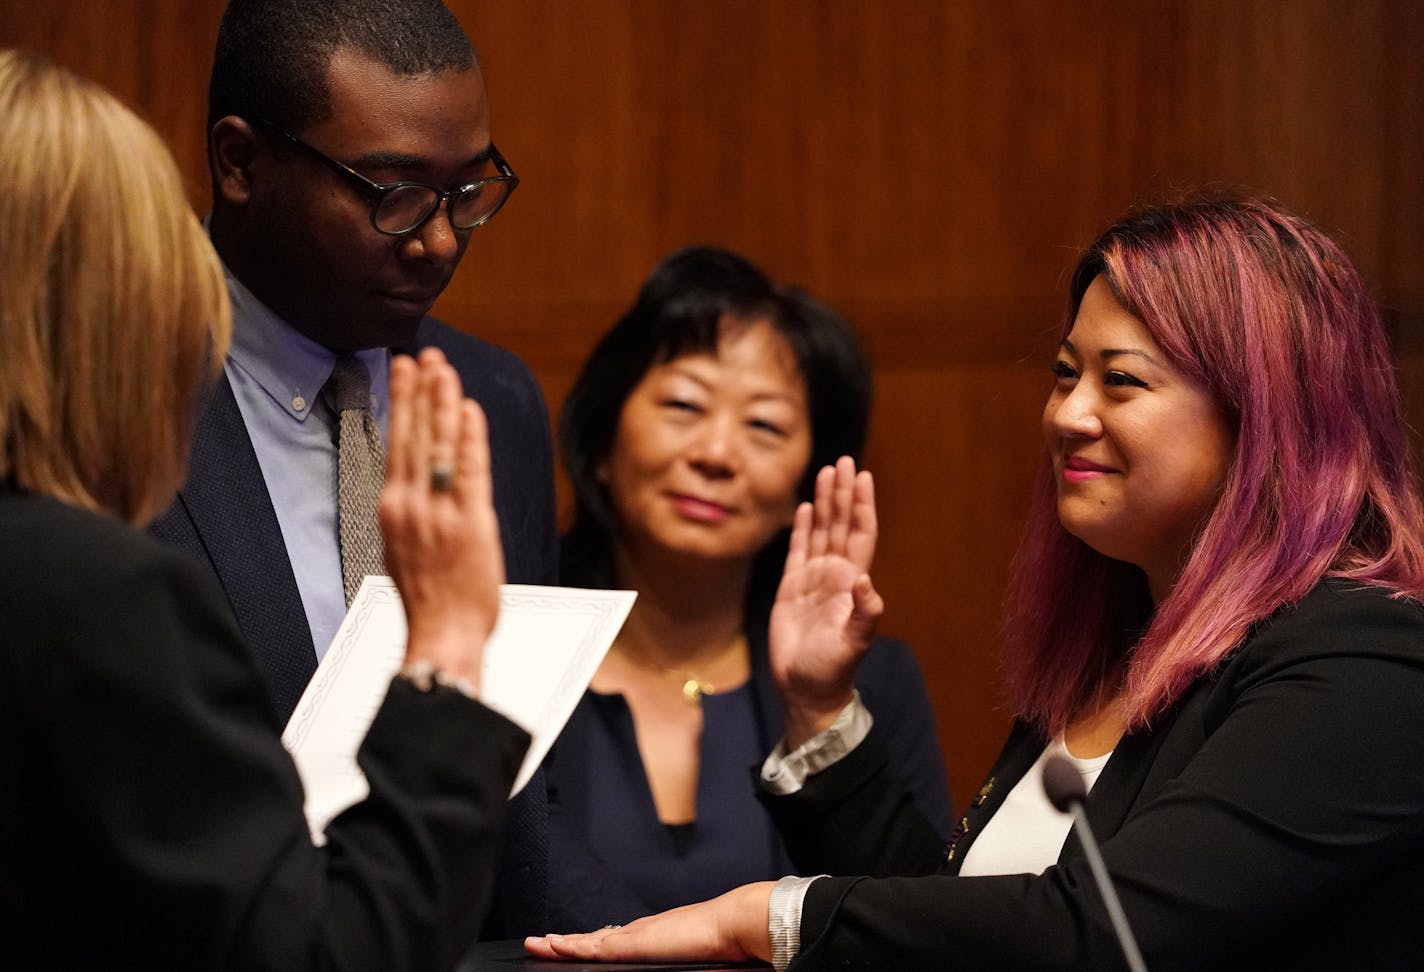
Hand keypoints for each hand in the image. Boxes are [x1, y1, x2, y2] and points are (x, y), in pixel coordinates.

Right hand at [379, 348, 503, 688]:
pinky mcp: (470, 522)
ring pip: (439, 445)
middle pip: (415, 435)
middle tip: (426, 354)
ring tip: (445, 369)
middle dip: (421, 390)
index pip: (398, 444)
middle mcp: (409, 505)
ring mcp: (439, 512)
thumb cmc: (430, 602)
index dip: (403, 404)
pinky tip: (468, 409)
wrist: (442, 635)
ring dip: (443, 402)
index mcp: (392, 509)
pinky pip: (469, 469)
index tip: (404, 370)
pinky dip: (469, 437)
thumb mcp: (405, 551)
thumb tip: (413, 487)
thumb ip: (411, 514)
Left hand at [524, 882, 774, 964]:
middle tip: (545, 942)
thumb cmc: (723, 944)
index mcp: (655, 936)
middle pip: (596, 938)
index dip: (595, 941)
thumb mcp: (692, 956)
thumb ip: (679, 959)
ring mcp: (634, 936)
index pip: (617, 938)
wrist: (732, 923)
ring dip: (562, 943)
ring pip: (588, 941)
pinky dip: (571, 947)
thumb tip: (684, 961)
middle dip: (570, 941)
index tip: (579, 942)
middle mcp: (640, 931)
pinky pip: (592, 948)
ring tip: (538, 943)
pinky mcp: (631, 944)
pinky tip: (553, 946)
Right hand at [770, 456, 882, 747]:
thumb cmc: (833, 668)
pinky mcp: (791, 588)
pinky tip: (803, 508)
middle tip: (844, 461)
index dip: (862, 506)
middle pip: (841, 524)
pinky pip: (797, 551)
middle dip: (843, 494)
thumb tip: (866, 581)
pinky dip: (801, 528)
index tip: (863, 477)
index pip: (861, 534)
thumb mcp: (853, 643)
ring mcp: (814, 580)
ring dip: (824, 504)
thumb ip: (864, 614)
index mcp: (853, 582)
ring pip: (820, 532)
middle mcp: (836, 574)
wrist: (806, 688)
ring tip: (826, 473)